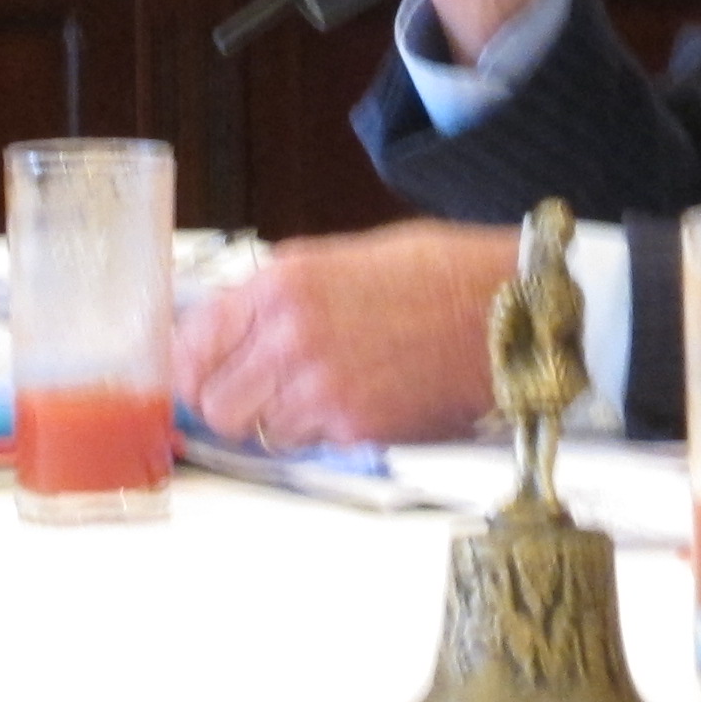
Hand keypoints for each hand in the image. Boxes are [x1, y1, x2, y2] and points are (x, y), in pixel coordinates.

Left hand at [173, 222, 521, 447]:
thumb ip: (285, 293)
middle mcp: (291, 336)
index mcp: (284, 282)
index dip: (189, 366)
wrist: (511, 312)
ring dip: (272, 420)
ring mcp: (322, 388)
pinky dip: (319, 432)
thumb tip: (237, 325)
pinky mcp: (356, 428)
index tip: (195, 374)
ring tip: (313, 394)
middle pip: (213, 402)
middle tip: (251, 393)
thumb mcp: (346, 257)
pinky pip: (307, 444)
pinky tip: (353, 401)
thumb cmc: (441, 275)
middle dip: (227, 401)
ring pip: (255, 431)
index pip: (193, 343)